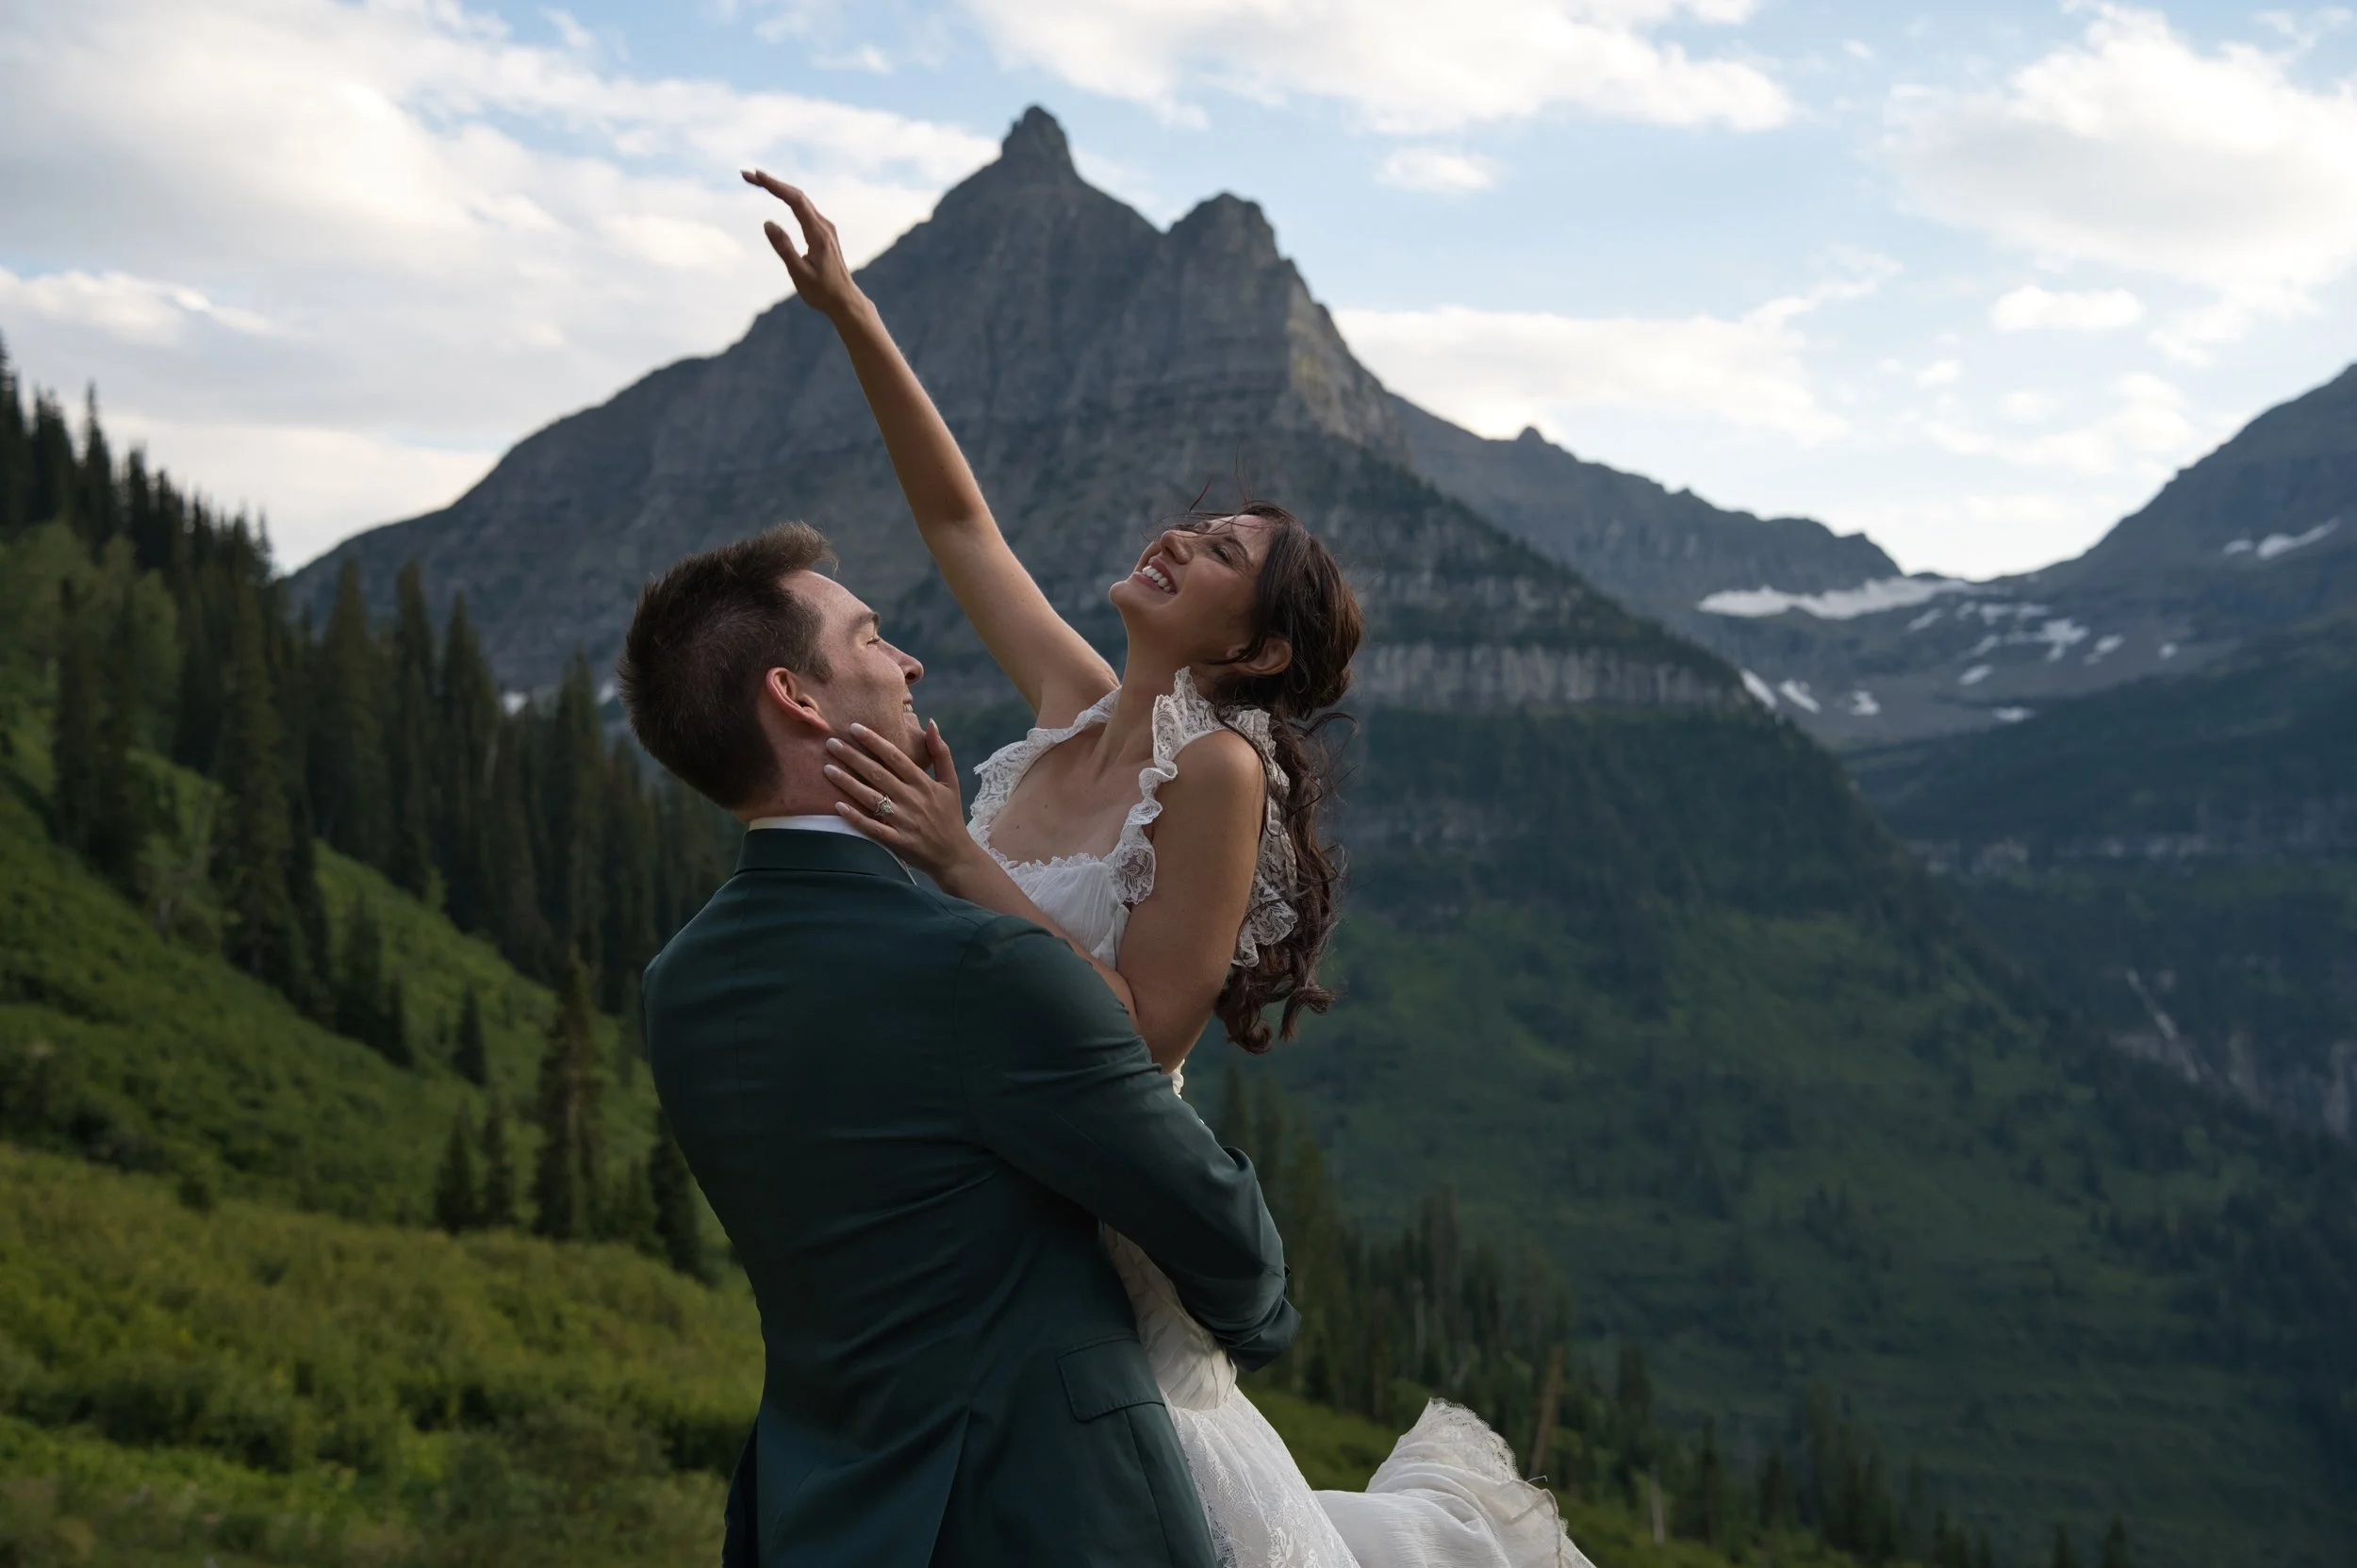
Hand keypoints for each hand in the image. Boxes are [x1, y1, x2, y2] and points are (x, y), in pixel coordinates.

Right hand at [742, 170, 864, 319]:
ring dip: (779, 188)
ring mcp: (825, 228)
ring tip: (756, 181)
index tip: (756, 176)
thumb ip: (784, 248)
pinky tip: (777, 194)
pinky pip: (803, 208)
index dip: (775, 186)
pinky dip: (787, 198)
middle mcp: (824, 226)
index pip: (795, 201)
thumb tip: (767, 223)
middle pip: (797, 195)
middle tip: (747, 175)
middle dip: (772, 183)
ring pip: (800, 200)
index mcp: (818, 234)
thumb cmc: (822, 292)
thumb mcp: (799, 274)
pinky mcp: (823, 232)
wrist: (845, 300)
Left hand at [824, 720, 981, 886]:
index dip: (874, 741)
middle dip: (853, 757)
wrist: (955, 855)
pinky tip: (838, 806)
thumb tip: (932, 723)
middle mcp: (912, 799)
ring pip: (871, 798)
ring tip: (827, 769)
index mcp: (923, 783)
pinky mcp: (897, 840)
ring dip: (847, 783)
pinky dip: (856, 817)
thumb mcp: (951, 782)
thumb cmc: (950, 816)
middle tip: (831, 743)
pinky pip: (873, 827)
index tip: (854, 728)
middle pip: (877, 774)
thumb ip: (941, 752)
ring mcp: (903, 821)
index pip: (895, 757)